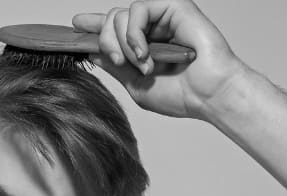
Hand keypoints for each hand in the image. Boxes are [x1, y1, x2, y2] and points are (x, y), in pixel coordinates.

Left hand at [73, 0, 247, 120]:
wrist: (208, 96)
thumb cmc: (182, 95)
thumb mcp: (136, 85)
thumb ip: (115, 67)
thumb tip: (93, 52)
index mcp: (144, 44)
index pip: (114, 29)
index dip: (94, 26)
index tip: (77, 25)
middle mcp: (152, 28)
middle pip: (111, 19)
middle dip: (106, 43)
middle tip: (119, 64)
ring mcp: (162, 16)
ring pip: (120, 15)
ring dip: (123, 45)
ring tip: (143, 65)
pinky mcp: (173, 6)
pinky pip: (138, 9)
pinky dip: (134, 35)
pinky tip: (145, 54)